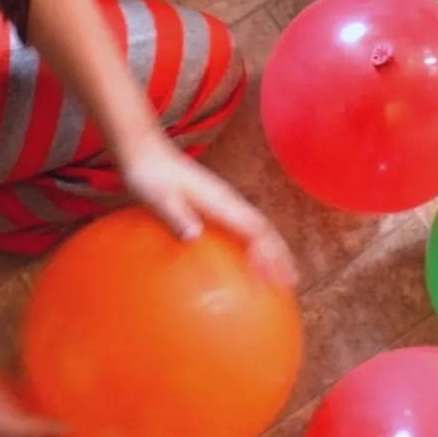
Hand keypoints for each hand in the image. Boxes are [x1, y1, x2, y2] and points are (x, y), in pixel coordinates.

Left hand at [118, 129, 298, 287]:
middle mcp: (229, 201)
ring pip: (258, 229)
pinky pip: (245, 227)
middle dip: (280, 255)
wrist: (146, 154)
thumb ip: (176, 215)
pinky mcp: (217, 205)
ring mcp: (225, 202)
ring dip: (273, 250)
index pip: (253, 229)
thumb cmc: (150, 176)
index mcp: (220, 201)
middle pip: (265, 230)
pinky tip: (250, 261)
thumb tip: (194, 235)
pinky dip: (256, 245)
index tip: (272, 276)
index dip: (266, 252)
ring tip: (282, 275)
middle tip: (291, 282)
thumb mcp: (158, 197)